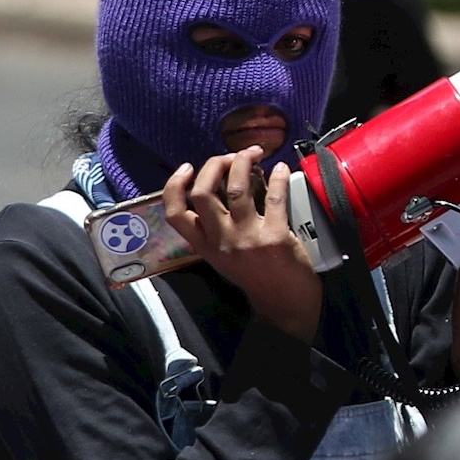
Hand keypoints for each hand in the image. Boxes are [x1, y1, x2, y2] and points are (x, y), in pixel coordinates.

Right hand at [162, 149, 322, 341]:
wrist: (284, 305)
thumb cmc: (255, 277)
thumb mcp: (223, 257)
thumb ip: (215, 229)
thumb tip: (220, 186)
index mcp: (204, 246)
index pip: (175, 214)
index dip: (175, 186)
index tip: (187, 168)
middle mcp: (221, 241)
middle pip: (203, 193)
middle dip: (215, 164)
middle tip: (230, 157)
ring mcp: (247, 239)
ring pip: (237, 188)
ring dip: (244, 163)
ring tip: (253, 154)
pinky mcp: (275, 237)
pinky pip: (275, 197)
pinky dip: (278, 177)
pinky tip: (281, 168)